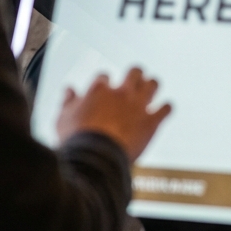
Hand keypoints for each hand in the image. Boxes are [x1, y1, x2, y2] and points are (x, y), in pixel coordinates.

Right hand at [56, 68, 171, 161]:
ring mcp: (139, 106)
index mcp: (100, 90)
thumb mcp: (63, 118)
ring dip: (152, 86)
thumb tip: (69, 89)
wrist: (96, 158)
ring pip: (153, 84)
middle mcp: (122, 93)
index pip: (104, 76)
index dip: (104, 83)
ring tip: (150, 90)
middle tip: (133, 81)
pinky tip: (163, 110)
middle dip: (134, 75)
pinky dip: (166, 108)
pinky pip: (166, 108)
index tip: (103, 90)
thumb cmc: (76, 139)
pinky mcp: (151, 121)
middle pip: (135, 72)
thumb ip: (68, 102)